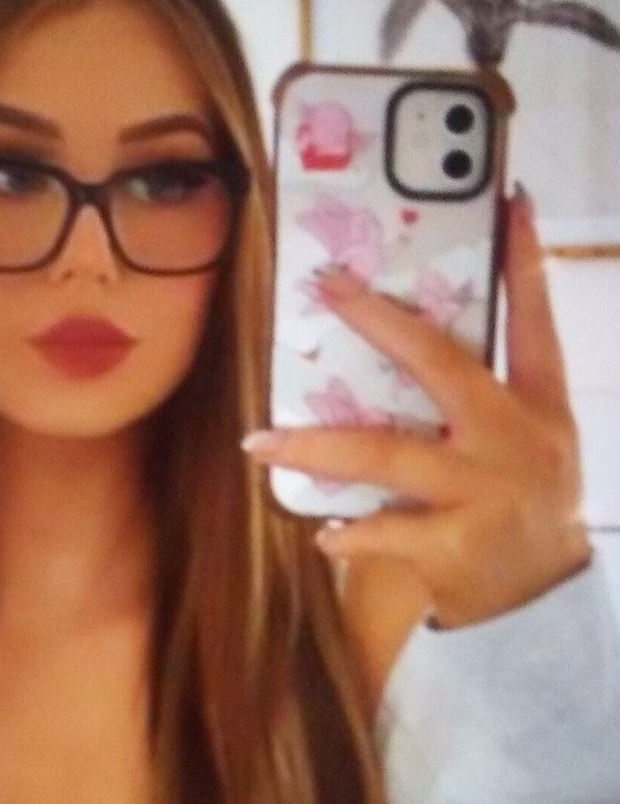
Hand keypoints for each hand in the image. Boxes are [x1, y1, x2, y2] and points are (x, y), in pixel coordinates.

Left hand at [244, 190, 590, 628]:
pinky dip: (348, 533)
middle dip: (380, 322)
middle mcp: (513, 439)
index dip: (524, 262)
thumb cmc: (525, 505)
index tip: (510, 203)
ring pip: (388, 454)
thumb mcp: (535, 441)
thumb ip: (489, 391)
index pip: (534, 320)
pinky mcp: (456, 546)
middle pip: (441, 366)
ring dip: (317, 447)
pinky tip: (323, 533)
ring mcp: (485, 492)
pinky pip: (384, 531)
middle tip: (325, 287)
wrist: (542, 599)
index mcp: (537, 405)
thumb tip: (411, 334)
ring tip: (260, 443)